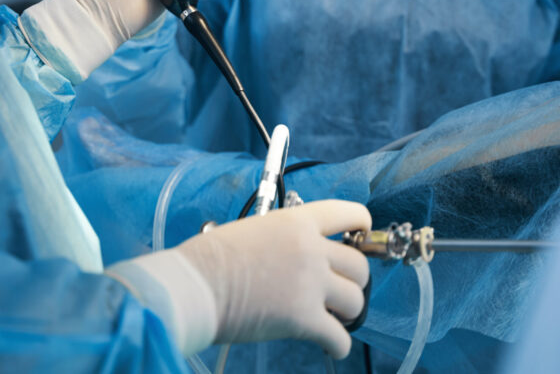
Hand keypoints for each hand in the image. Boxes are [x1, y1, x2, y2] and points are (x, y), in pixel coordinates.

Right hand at [177, 200, 370, 357]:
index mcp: (297, 222)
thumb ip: (285, 239)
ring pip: (356, 300)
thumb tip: (298, 255)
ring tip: (334, 317)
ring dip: (348, 311)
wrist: (195, 287)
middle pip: (359, 264)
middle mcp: (310, 249)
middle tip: (341, 290)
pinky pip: (340, 336)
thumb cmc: (210, 259)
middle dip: (353, 280)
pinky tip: (331, 345)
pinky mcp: (303, 319)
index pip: (349, 213)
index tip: (364, 236)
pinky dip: (338, 344)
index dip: (363, 226)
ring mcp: (310, 284)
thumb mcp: (254, 230)